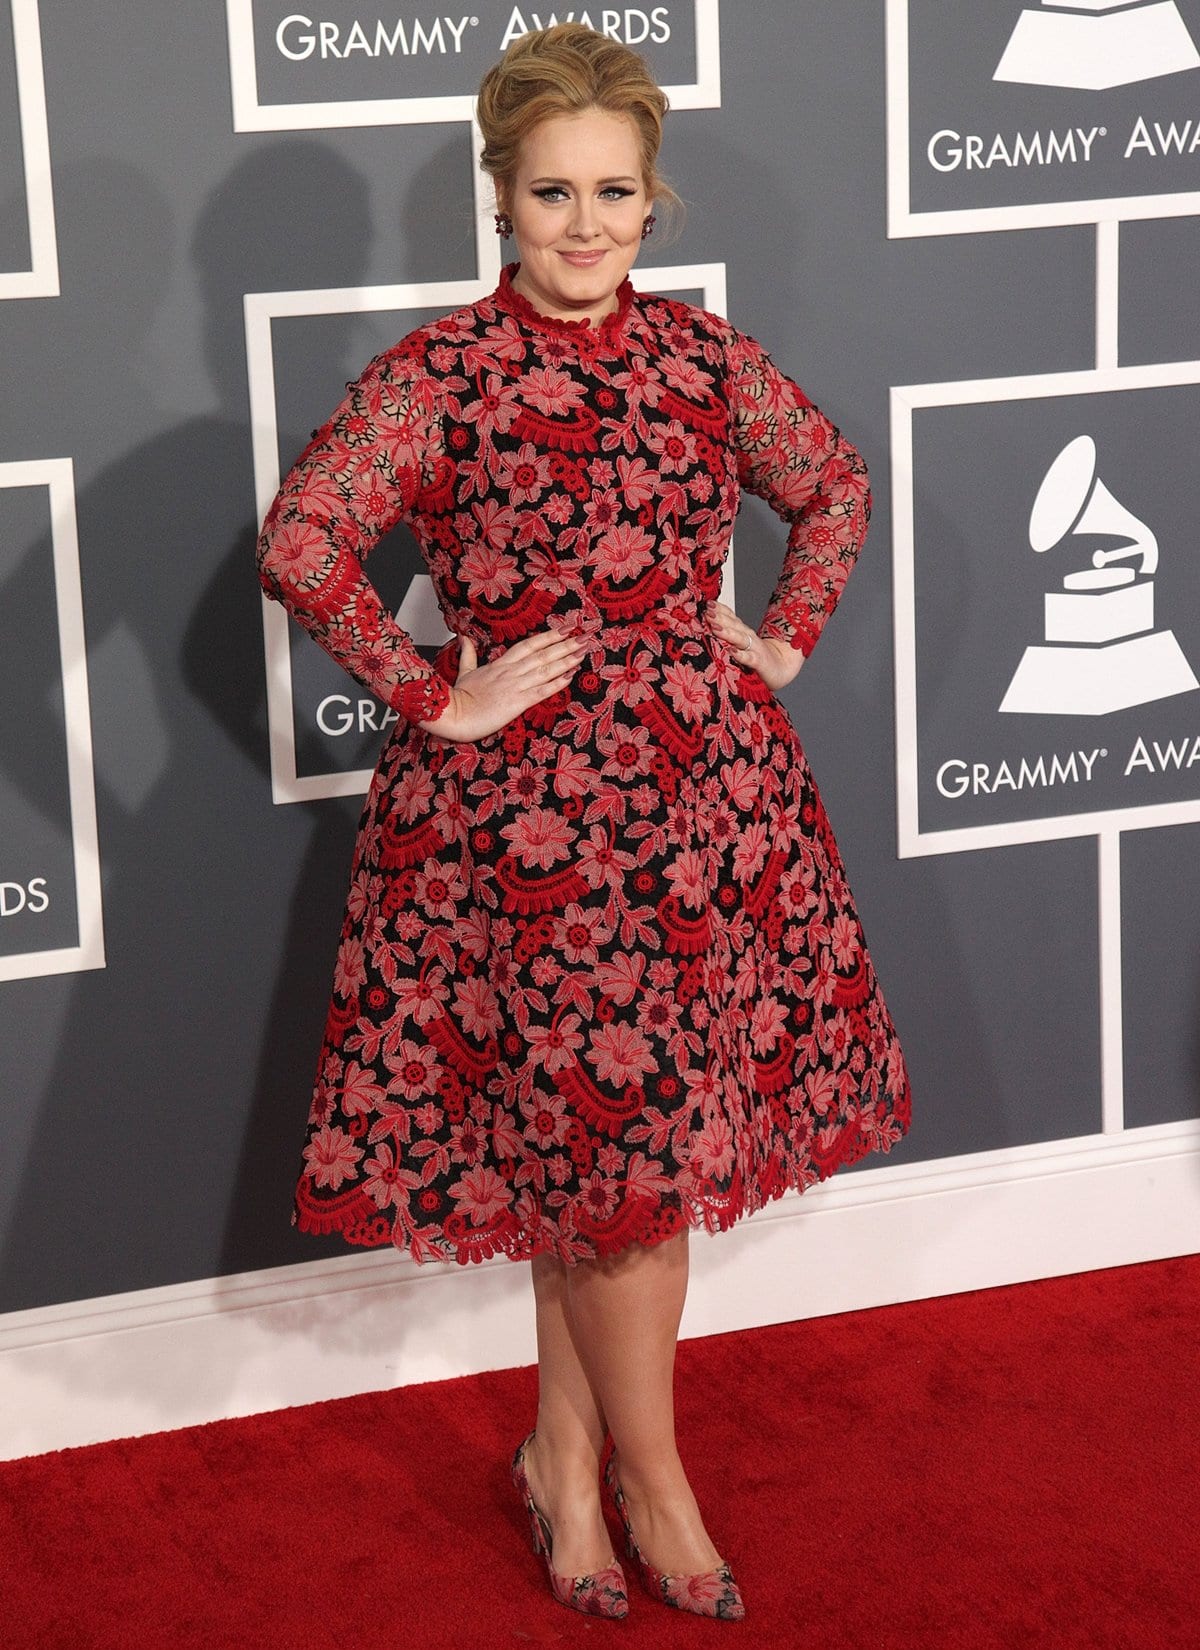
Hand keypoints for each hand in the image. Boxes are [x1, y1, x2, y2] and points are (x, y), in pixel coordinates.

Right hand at [415, 627, 587, 740]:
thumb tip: (464, 638)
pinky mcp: (517, 702)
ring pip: (546, 669)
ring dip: (567, 659)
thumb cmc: (458, 697)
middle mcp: (510, 671)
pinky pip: (542, 690)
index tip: (565, 628)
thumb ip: (468, 654)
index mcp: (500, 664)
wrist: (452, 714)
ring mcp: (515, 685)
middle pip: (543, 653)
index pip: (529, 645)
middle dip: (565, 644)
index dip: (548, 636)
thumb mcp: (464, 671)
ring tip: (584, 650)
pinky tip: (571, 675)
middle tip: (584, 635)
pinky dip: (557, 682)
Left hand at [705, 600, 801, 690]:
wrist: (780, 668)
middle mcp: (748, 637)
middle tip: (707, 611)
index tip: (708, 603)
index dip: (721, 609)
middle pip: (734, 625)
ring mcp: (754, 649)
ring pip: (740, 639)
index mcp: (743, 631)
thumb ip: (728, 635)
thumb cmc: (757, 656)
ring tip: (715, 628)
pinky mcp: (759, 662)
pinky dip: (740, 655)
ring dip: (727, 633)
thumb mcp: (742, 643)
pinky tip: (731, 651)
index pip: (731, 617)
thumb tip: (707, 627)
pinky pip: (749, 658)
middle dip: (720, 617)